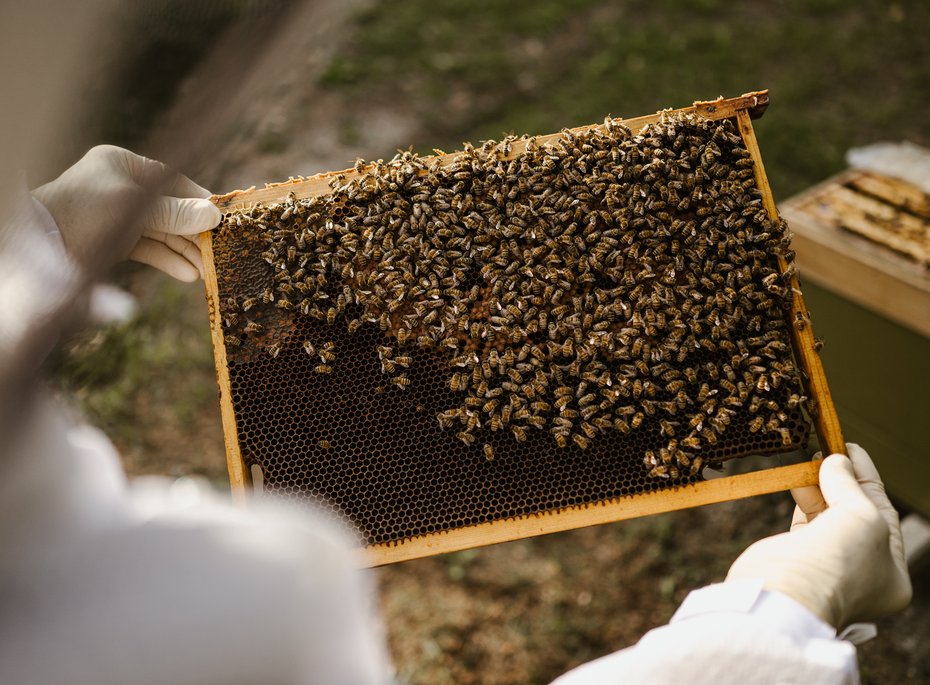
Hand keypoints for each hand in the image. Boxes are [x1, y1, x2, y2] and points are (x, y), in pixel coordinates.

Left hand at [32, 145, 220, 280]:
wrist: (38, 250)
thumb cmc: (84, 215)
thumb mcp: (134, 209)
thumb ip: (176, 212)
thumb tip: (215, 214)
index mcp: (123, 165)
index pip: (173, 181)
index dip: (200, 201)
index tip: (223, 219)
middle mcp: (122, 187)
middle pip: (171, 209)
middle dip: (195, 233)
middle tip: (219, 251)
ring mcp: (118, 215)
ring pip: (162, 232)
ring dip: (185, 251)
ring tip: (207, 270)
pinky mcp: (114, 241)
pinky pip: (149, 248)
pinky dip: (167, 260)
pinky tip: (187, 274)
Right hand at [727, 443, 910, 628]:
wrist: (786, 592)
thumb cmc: (838, 562)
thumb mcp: (862, 516)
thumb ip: (851, 486)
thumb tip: (836, 461)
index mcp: (891, 573)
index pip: (883, 514)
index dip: (868, 477)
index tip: (850, 448)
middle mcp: (861, 572)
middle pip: (854, 514)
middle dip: (842, 480)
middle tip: (828, 451)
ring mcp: (827, 566)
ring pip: (826, 516)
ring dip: (819, 486)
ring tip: (811, 460)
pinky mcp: (796, 557)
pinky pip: (804, 522)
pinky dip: (802, 499)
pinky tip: (797, 479)